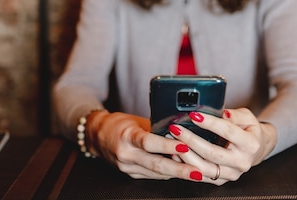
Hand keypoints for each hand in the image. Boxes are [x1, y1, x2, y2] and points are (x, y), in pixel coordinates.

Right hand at [87, 111, 206, 181]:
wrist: (97, 136)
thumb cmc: (121, 124)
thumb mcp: (137, 121)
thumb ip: (157, 128)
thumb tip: (181, 132)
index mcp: (127, 136)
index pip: (150, 142)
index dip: (168, 145)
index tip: (186, 146)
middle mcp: (126, 154)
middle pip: (156, 163)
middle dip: (180, 169)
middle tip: (198, 172)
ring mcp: (127, 167)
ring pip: (156, 173)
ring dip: (177, 174)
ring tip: (196, 174)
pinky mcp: (130, 175)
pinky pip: (153, 175)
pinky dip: (168, 173)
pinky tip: (182, 172)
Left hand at [166, 108, 276, 184]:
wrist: (256, 149)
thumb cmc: (249, 130)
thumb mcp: (247, 117)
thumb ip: (234, 115)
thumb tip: (222, 113)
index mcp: (250, 145)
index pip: (228, 132)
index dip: (210, 123)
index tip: (194, 115)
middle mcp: (242, 162)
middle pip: (212, 153)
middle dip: (191, 140)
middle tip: (176, 128)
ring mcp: (231, 174)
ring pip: (203, 168)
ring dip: (184, 154)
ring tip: (172, 140)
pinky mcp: (221, 181)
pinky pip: (200, 175)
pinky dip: (185, 165)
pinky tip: (175, 153)